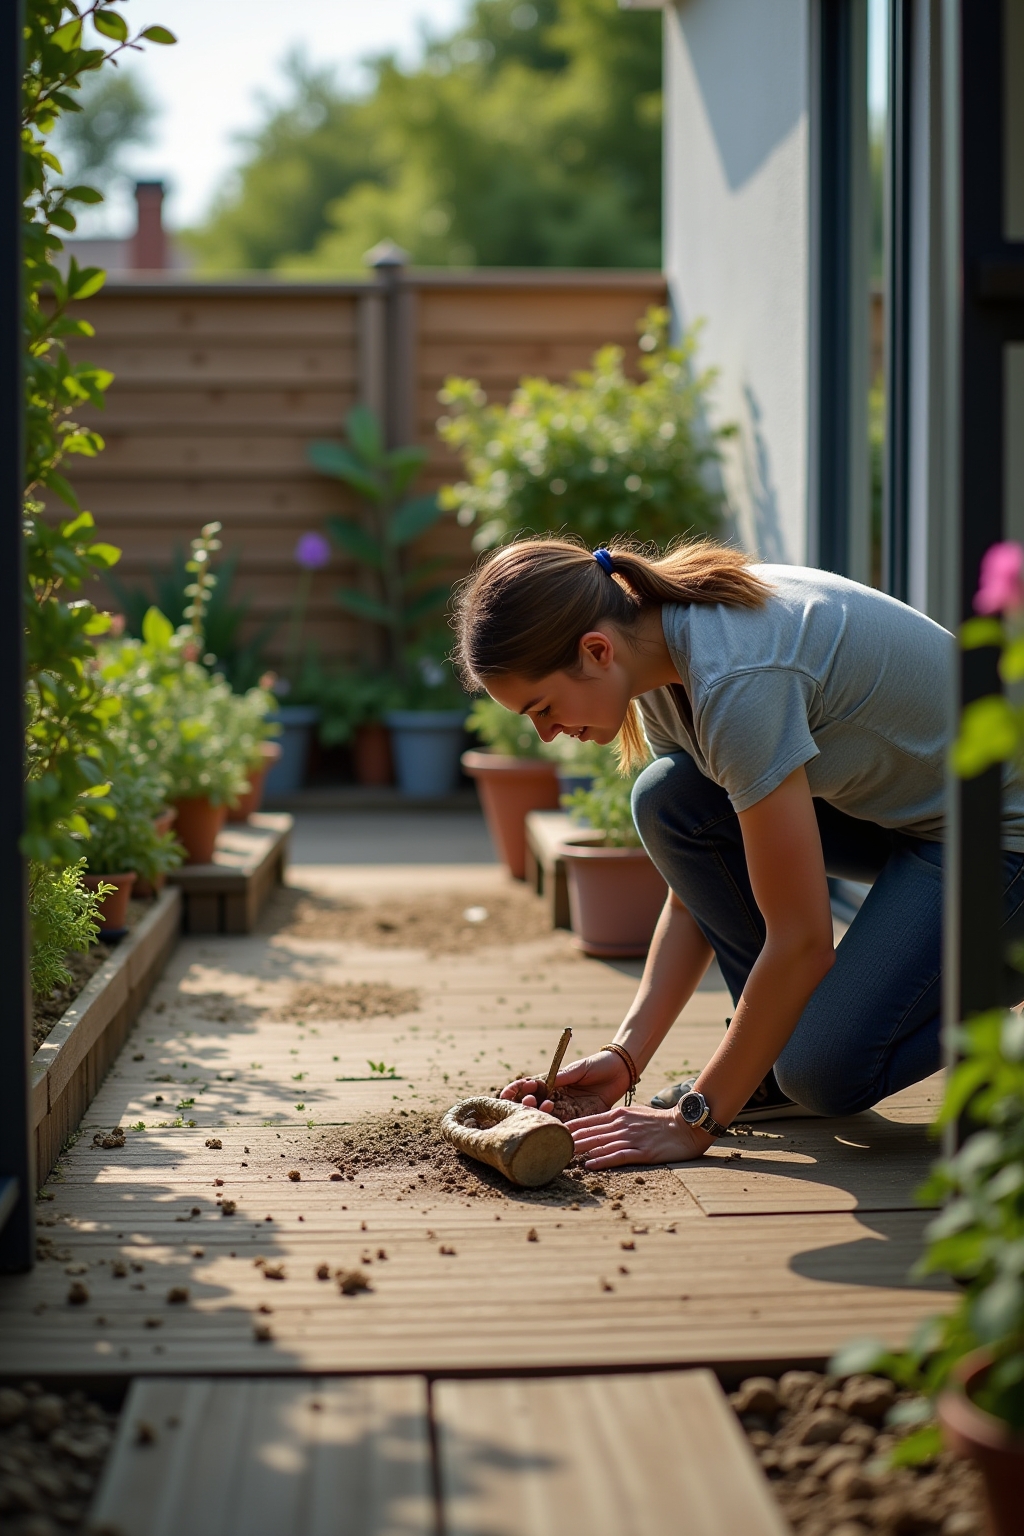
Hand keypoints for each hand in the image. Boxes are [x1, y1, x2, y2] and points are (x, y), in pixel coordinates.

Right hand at [499, 1050, 631, 1121]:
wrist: (622, 1071)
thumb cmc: (598, 1064)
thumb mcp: (578, 1068)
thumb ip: (562, 1076)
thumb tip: (542, 1082)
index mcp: (552, 1083)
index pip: (528, 1089)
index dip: (515, 1092)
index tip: (506, 1094)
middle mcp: (556, 1098)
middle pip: (534, 1106)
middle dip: (526, 1105)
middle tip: (528, 1102)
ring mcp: (568, 1110)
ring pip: (548, 1118)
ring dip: (542, 1116)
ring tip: (544, 1108)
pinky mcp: (582, 1119)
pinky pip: (568, 1128)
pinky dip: (560, 1130)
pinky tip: (555, 1129)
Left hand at [567, 1102, 711, 1168]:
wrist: (686, 1126)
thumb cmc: (661, 1122)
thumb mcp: (636, 1114)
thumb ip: (618, 1120)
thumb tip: (600, 1129)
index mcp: (619, 1114)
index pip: (587, 1121)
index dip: (569, 1128)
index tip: (553, 1134)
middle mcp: (622, 1124)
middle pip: (589, 1133)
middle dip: (569, 1141)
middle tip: (550, 1147)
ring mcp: (631, 1138)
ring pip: (599, 1144)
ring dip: (580, 1151)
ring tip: (562, 1157)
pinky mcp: (642, 1151)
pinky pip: (617, 1156)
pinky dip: (601, 1160)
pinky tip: (589, 1165)